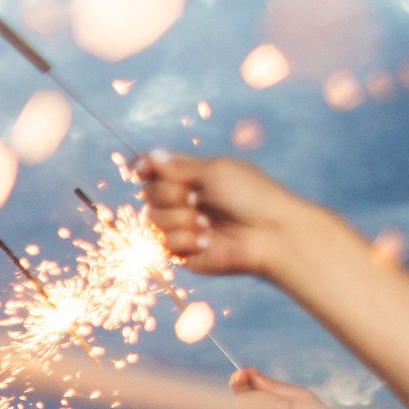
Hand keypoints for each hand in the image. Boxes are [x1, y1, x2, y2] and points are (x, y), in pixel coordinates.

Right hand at [133, 153, 309, 280]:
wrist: (269, 234)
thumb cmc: (251, 197)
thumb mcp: (216, 171)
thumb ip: (179, 166)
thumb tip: (150, 156)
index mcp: (191, 177)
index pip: (156, 170)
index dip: (144, 168)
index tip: (140, 169)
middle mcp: (182, 201)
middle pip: (148, 194)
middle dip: (168, 195)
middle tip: (196, 199)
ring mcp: (181, 226)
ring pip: (152, 220)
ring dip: (181, 220)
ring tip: (208, 223)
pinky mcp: (181, 252)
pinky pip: (163, 244)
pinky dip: (185, 240)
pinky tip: (207, 240)